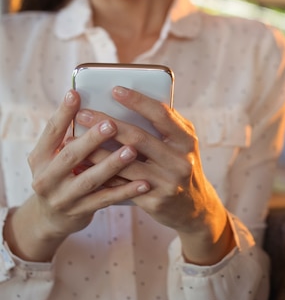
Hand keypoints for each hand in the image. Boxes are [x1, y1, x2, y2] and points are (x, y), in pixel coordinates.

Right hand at [4, 89, 148, 261]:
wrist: (50, 217)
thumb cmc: (61, 173)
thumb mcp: (54, 155)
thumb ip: (69, 135)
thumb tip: (92, 103)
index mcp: (39, 157)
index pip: (51, 131)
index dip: (63, 113)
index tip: (76, 94)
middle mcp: (46, 178)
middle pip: (69, 156)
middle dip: (91, 140)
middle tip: (111, 124)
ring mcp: (62, 198)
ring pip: (90, 180)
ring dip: (112, 165)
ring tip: (131, 151)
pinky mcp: (80, 212)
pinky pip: (106, 200)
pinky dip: (126, 191)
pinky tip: (144, 182)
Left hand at [75, 86, 235, 264]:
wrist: (195, 209)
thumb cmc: (180, 166)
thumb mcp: (182, 144)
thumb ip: (164, 126)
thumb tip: (128, 103)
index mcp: (186, 140)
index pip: (161, 114)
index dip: (137, 101)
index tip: (114, 90)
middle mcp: (180, 160)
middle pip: (138, 137)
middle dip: (107, 124)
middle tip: (83, 114)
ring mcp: (167, 183)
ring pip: (125, 163)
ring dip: (96, 151)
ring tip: (74, 141)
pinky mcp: (154, 201)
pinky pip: (122, 185)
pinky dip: (101, 174)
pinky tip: (83, 166)